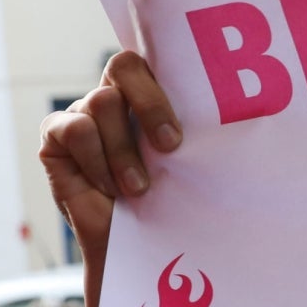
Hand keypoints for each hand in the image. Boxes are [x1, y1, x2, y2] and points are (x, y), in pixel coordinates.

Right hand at [38, 51, 183, 306]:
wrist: (132, 249)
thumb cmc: (167, 205)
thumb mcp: (189, 166)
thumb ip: (199, 136)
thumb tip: (252, 114)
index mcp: (148, 93)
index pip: (154, 57)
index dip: (166, 82)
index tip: (182, 135)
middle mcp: (114, 96)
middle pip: (124, 64)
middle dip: (151, 104)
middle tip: (170, 148)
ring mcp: (82, 112)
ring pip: (103, 102)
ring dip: (124, 150)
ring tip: (138, 188)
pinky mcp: (55, 136)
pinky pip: (75, 129)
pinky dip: (96, 159)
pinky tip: (108, 188)